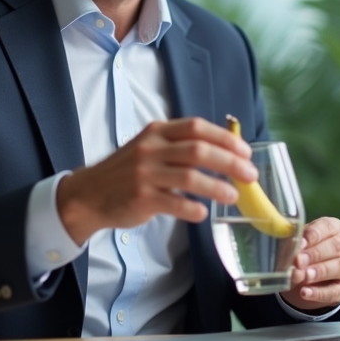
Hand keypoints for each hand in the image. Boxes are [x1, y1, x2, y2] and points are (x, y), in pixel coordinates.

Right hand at [56, 117, 257, 245]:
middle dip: (230, 162)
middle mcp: (151, 149)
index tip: (245, 151)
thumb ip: (179, 145)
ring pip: (190, 177)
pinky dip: (192, 208)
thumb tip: (224, 152)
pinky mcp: (140, 198)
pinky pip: (174, 203)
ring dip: (217, 187)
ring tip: (234, 196)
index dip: (224, 138)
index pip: (196, 127)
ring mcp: (145, 173)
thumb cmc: (127, 171)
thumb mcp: (149, 147)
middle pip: (198, 150)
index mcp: (157, 132)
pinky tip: (203, 213)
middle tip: (250, 174)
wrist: (89, 193)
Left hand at [279, 217, 339, 311]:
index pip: (329, 226)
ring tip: (305, 276)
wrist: (305, 282)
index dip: (314, 234)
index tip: (300, 243)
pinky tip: (305, 293)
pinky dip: (319, 293)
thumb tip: (295, 262)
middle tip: (299, 261)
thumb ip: (295, 252)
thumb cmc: (302, 257)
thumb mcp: (296, 250)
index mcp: (334, 229)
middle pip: (336, 246)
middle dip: (316, 254)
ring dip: (321, 271)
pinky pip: (336, 291)